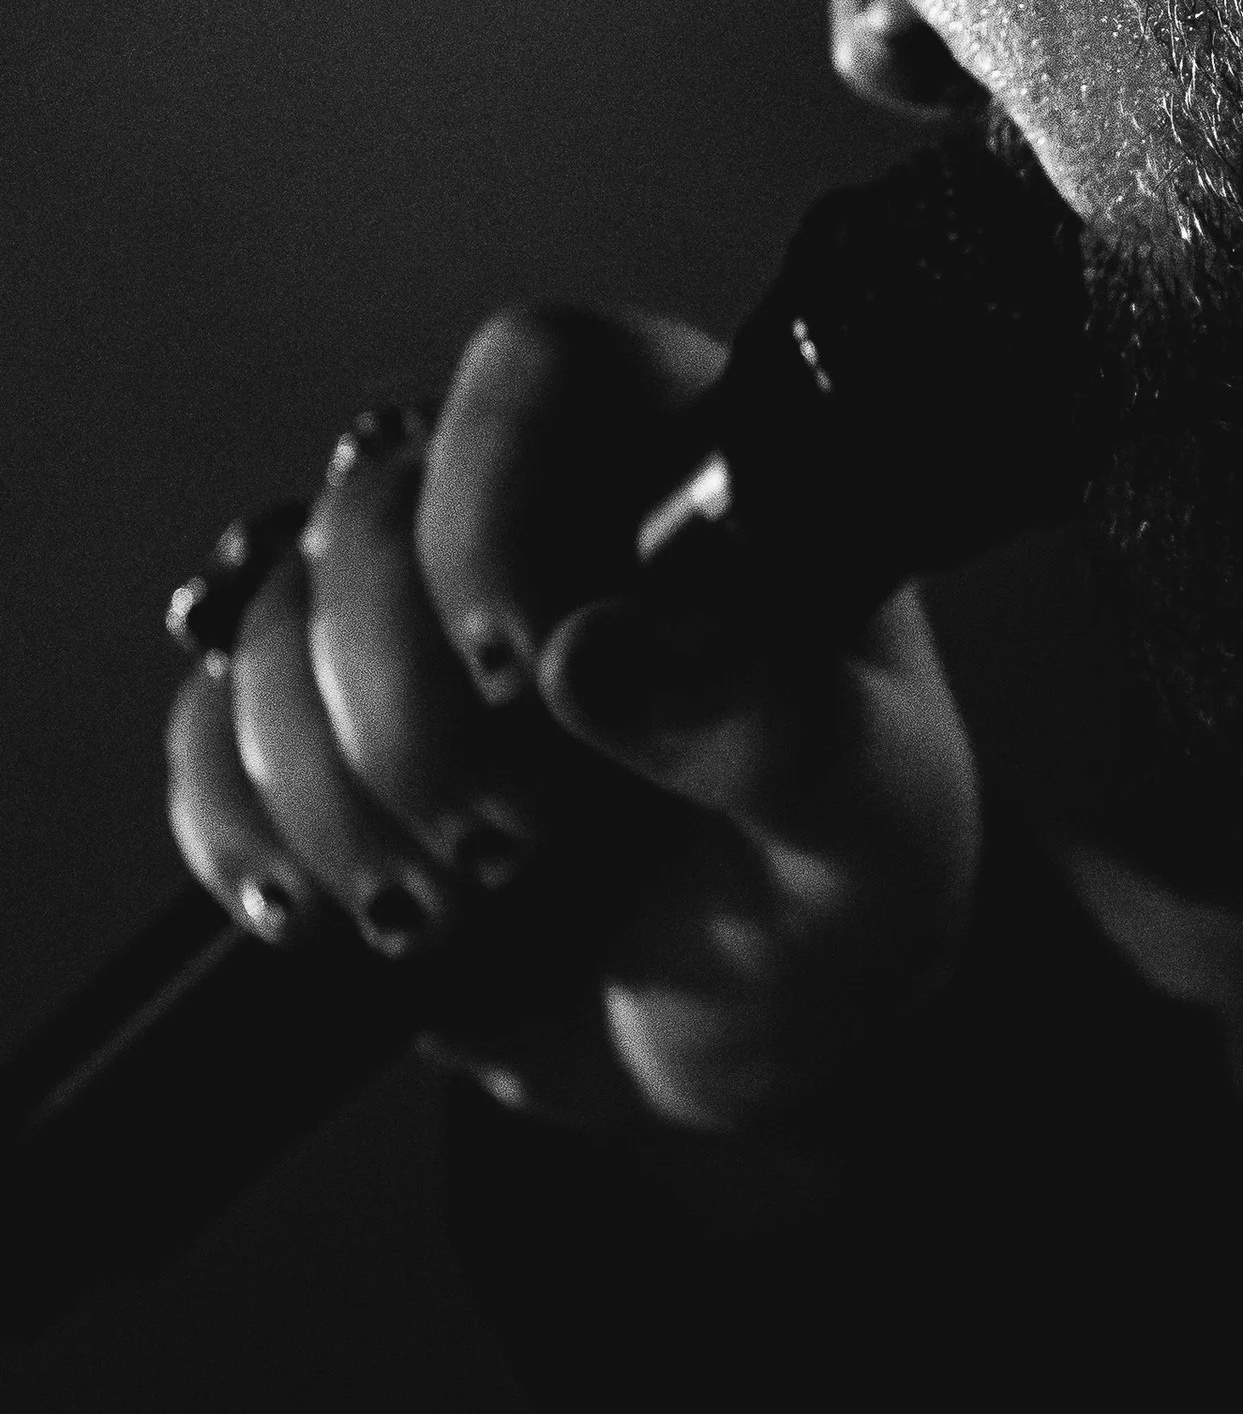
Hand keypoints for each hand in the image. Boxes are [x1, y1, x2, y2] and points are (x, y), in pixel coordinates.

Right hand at [164, 308, 984, 1142]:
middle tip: (512, 844)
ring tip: (446, 905)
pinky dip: (237, 825)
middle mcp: (536, 506)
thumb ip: (770, 730)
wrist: (749, 1043)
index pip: (541, 370)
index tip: (521, 664)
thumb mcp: (866, 823)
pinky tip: (319, 909)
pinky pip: (205, 728)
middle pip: (369, 508)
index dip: (493, 501)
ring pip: (268, 617)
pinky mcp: (319, 735)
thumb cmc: (841, 892)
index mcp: (691, 469)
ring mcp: (408, 618)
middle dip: (408, 704)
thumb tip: (588, 657)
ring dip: (327, 783)